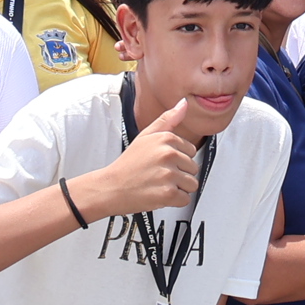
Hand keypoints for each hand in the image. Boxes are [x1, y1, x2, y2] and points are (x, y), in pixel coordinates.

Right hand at [81, 99, 202, 215]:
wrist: (110, 187)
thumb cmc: (128, 164)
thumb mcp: (145, 136)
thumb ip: (167, 120)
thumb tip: (184, 103)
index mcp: (166, 139)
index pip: (191, 151)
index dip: (177, 160)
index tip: (162, 162)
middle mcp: (168, 154)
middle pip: (193, 168)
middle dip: (179, 174)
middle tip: (158, 175)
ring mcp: (168, 174)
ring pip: (191, 184)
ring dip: (178, 188)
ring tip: (159, 184)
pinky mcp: (168, 193)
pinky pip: (185, 199)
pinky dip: (174, 201)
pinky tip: (159, 194)